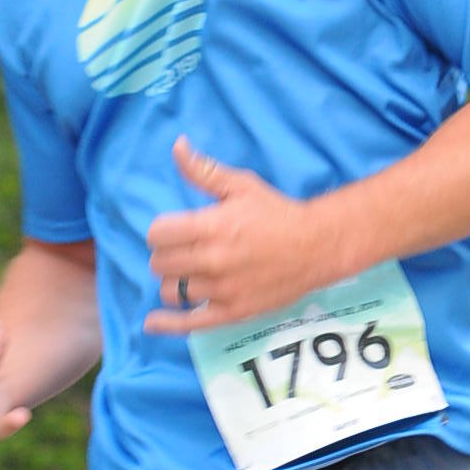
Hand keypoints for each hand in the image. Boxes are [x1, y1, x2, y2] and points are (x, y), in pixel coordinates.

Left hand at [145, 139, 333, 333]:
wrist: (317, 247)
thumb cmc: (278, 213)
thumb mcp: (242, 186)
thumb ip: (204, 171)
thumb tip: (177, 146)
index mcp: (212, 226)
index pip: (158, 234)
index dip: (161, 230)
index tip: (173, 230)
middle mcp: (213, 260)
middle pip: (160, 263)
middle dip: (165, 254)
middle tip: (183, 250)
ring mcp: (223, 290)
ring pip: (171, 291)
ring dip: (173, 281)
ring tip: (189, 274)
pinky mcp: (233, 312)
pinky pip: (190, 323)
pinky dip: (168, 324)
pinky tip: (151, 323)